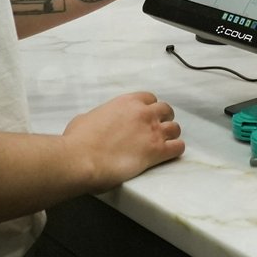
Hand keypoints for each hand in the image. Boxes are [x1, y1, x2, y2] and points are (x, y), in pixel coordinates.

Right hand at [64, 91, 184, 190]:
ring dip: (171, 134)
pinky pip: (178, 147)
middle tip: (156, 130)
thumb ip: (98, 117)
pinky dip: (176, 150)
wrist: (81, 158)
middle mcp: (143, 113)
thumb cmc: (78, 140)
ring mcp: (152, 131)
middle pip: (166, 110)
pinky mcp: (157, 151)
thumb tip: (96, 122)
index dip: (149, 107)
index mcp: (127, 102)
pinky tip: (170, 154)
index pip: (149, 98)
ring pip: (175, 127)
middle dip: (163, 119)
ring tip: (165, 143)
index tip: (146, 116)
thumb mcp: (85, 118)